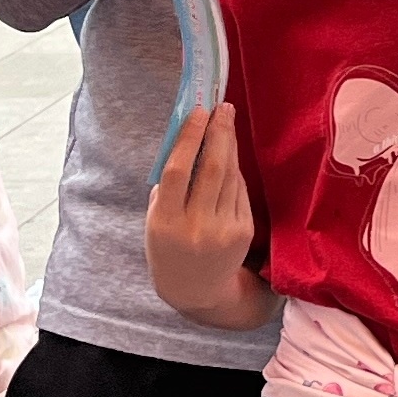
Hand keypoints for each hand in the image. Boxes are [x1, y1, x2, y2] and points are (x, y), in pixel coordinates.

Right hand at [145, 105, 268, 329]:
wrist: (196, 289)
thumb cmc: (168, 246)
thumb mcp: (155, 220)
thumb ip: (168, 186)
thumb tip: (188, 140)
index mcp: (165, 222)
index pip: (178, 172)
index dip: (189, 138)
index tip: (198, 111)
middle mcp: (196, 227)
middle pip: (211, 170)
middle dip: (219, 133)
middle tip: (222, 107)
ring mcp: (223, 230)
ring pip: (229, 177)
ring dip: (229, 145)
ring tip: (226, 121)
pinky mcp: (243, 232)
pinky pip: (239, 191)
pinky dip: (234, 171)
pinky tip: (229, 155)